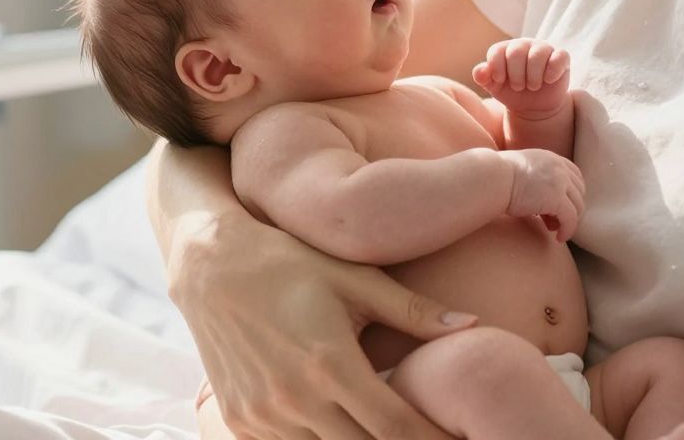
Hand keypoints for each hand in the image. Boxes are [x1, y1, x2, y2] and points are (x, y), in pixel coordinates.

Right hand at [170, 210, 478, 438]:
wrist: (210, 265)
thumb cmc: (292, 262)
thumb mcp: (354, 277)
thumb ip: (412, 310)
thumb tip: (473, 326)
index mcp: (330, 363)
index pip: (396, 428)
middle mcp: (294, 399)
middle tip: (432, 436)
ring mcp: (263, 417)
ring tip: (384, 427)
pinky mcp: (240, 422)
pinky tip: (340, 424)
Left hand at [473, 38, 570, 118]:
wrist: (534, 106)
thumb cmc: (511, 92)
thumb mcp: (494, 87)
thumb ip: (483, 77)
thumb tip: (480, 71)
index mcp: (504, 49)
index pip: (496, 52)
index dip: (497, 69)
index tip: (500, 81)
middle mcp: (523, 45)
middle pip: (516, 52)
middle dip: (516, 75)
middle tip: (519, 87)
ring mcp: (543, 49)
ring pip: (537, 55)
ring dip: (533, 77)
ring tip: (532, 86)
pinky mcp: (561, 57)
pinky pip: (559, 57)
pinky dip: (552, 72)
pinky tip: (548, 80)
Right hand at [497, 148, 584, 242]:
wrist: (492, 178)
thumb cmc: (498, 177)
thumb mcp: (523, 170)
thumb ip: (537, 178)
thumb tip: (541, 198)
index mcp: (550, 158)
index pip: (574, 175)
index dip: (572, 192)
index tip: (563, 206)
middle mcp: (559, 167)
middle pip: (579, 191)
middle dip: (571, 207)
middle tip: (555, 220)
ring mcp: (560, 182)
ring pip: (577, 206)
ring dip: (568, 220)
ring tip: (553, 229)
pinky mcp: (557, 199)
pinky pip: (571, 218)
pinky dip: (568, 230)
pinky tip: (558, 237)